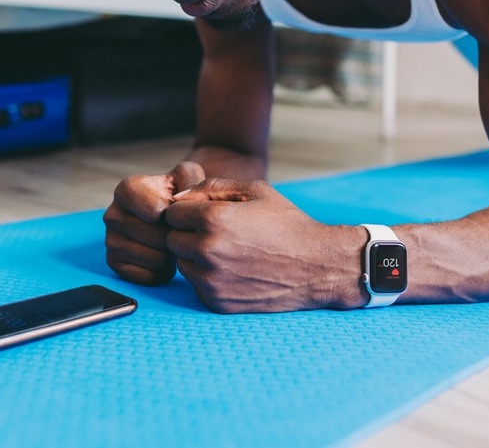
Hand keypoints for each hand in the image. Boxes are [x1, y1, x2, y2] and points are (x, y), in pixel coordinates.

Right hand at [103, 161, 204, 285]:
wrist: (168, 213)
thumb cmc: (179, 193)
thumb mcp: (188, 176)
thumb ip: (192, 180)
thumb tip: (184, 201)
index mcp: (127, 189)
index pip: (157, 212)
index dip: (176, 216)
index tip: (180, 212)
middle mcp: (113, 214)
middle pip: (158, 238)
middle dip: (176, 238)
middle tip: (179, 232)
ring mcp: (110, 240)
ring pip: (155, 259)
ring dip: (172, 255)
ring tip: (173, 243)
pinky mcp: (114, 262)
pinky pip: (148, 276)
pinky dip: (163, 271)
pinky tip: (164, 257)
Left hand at [165, 178, 364, 312]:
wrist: (316, 266)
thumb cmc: (286, 223)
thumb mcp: (254, 190)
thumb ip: (211, 187)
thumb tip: (178, 197)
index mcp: (213, 218)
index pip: (171, 213)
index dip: (188, 211)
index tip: (208, 214)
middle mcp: (207, 250)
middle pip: (172, 240)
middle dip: (188, 234)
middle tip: (219, 233)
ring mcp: (211, 280)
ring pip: (182, 264)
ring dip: (196, 257)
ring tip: (228, 251)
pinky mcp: (216, 302)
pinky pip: (196, 285)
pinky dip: (208, 278)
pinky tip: (234, 270)